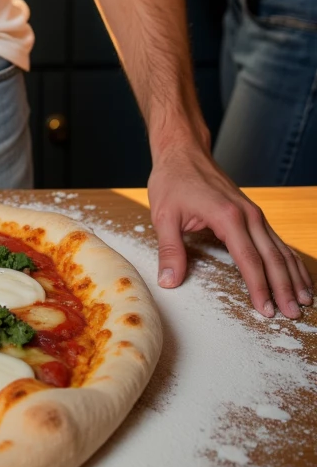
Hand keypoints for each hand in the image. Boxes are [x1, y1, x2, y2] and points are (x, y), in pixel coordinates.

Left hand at [149, 136, 312, 318]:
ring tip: (303, 302)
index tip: (266, 310)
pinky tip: (297, 276)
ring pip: (280, 249)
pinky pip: (276, 240)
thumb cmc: (173, 180)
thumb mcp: (163, 215)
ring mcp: (254, 213)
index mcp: (227, 216)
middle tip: (292, 315)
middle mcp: (247, 215)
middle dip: (284, 288)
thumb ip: (170, 249)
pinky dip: (289, 260)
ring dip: (293, 276)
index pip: (249, 259)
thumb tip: (169, 281)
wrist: (183, 151)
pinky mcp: (254, 214)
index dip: (259, 287)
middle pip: (272, 257)